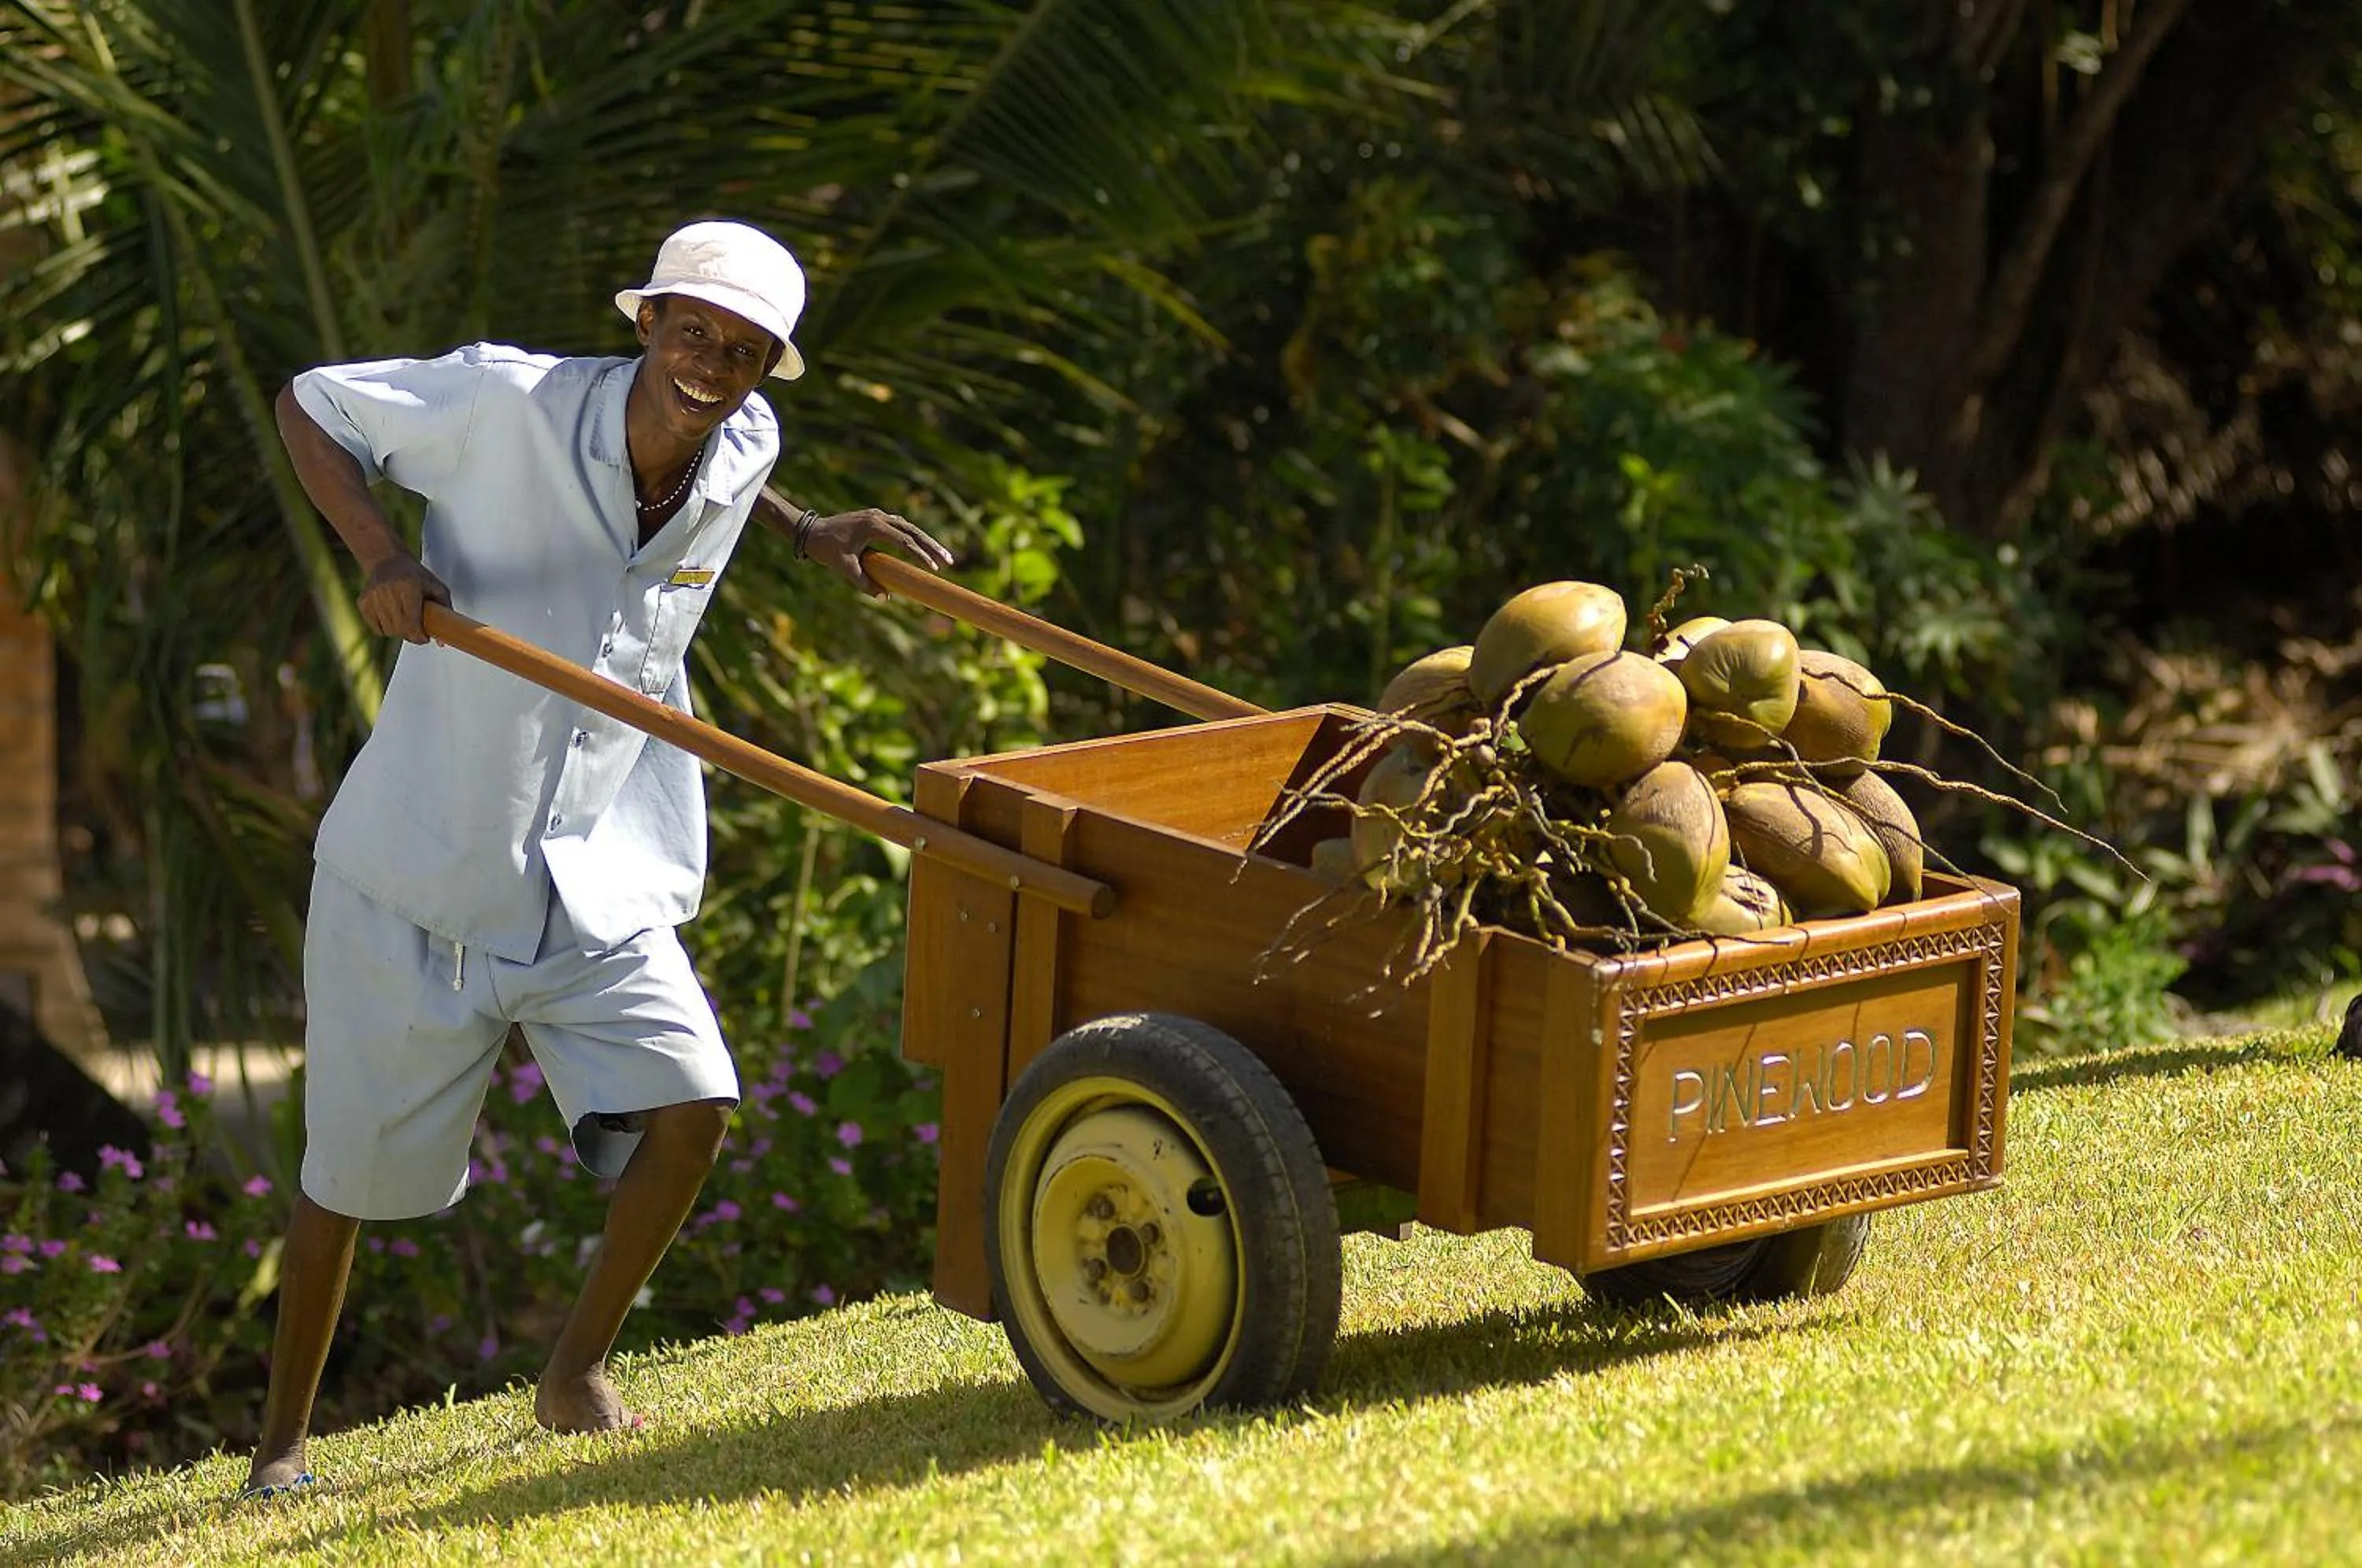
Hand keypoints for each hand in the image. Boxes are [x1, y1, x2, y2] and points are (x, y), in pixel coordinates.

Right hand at [357, 555, 450, 642]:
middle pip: (399, 629)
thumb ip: (444, 610)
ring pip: (387, 631)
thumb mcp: (436, 587)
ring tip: (405, 620)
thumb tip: (442, 641)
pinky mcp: (363, 602)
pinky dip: (385, 628)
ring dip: (398, 631)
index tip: (424, 637)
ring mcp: (373, 597)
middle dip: (411, 635)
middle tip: (417, 630)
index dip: (419, 636)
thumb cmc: (414, 575)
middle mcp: (388, 592)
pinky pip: (375, 628)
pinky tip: (392, 617)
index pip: (412, 624)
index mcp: (408, 588)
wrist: (388, 561)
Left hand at [802, 508, 955, 596]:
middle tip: (949, 560)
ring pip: (908, 527)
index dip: (920, 555)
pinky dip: (912, 537)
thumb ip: (865, 583)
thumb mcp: (845, 568)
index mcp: (874, 527)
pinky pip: (899, 526)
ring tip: (941, 556)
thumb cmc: (826, 549)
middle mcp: (878, 517)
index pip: (904, 541)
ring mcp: (877, 516)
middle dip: (932, 546)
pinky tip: (921, 547)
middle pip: (913, 531)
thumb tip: (885, 597)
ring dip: (925, 541)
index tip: (934, 568)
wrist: (809, 531)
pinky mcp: (874, 519)